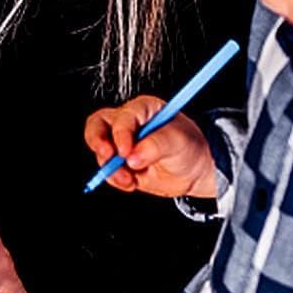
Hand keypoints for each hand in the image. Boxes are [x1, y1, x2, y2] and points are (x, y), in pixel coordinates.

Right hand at [83, 96, 215, 196]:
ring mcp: (121, 144)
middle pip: (97, 126)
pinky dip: (116, 179)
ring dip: (111, 169)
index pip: (121, 116)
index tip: (125, 151)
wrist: (195, 171)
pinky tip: (131, 182)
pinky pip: (107, 171)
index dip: (120, 134)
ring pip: (101, 152)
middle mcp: (127, 124)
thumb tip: (132, 157)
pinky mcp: (120, 163)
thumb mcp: (177, 142)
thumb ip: (155, 146)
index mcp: (142, 110)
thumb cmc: (190, 147)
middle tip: (107, 156)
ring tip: (129, 179)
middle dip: (97, 142)